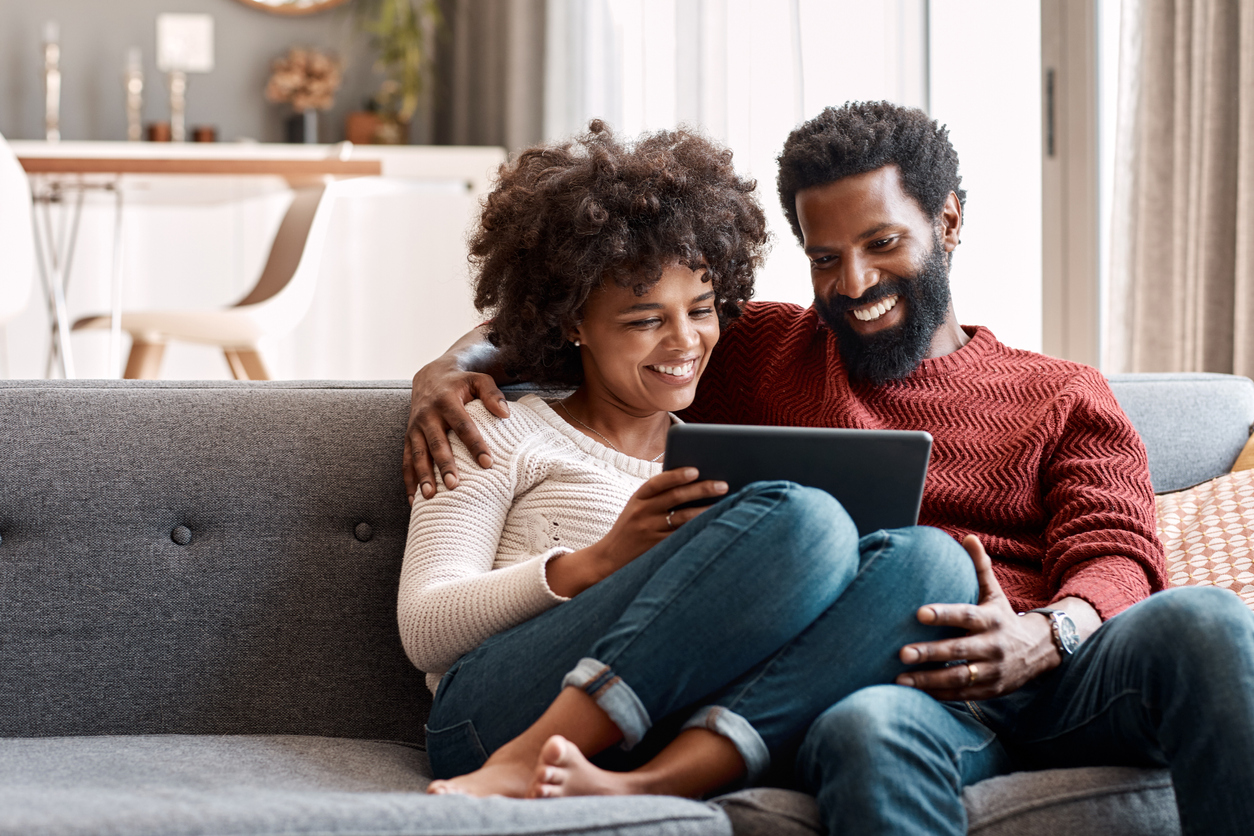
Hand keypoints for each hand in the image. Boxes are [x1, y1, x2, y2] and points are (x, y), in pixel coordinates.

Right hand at [404, 356, 509, 503]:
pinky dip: (409, 481)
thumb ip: (492, 393)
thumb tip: (505, 414)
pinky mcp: (408, 437)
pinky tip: (413, 500)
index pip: (463, 425)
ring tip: (430, 496)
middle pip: (436, 443)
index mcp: (446, 401)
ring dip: (423, 476)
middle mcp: (427, 415)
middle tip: (454, 485)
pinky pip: (406, 461)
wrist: (430, 376)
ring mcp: (415, 428)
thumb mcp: (479, 379)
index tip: (487, 463)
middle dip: (444, 464)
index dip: (475, 444)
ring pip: (418, 454)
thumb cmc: (461, 382)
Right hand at [545, 468, 728, 596]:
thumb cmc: (632, 528)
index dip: (676, 476)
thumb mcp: (638, 507)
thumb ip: (659, 496)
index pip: (657, 482)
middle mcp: (642, 513)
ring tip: (725, 504)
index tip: (695, 470)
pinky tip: (714, 524)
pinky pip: (682, 536)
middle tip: (723, 485)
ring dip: (705, 510)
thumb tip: (697, 483)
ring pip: (682, 518)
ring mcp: (650, 531)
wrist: (610, 557)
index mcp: (638, 498)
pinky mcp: (657, 548)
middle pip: (675, 498)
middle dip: (701, 490)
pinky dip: (698, 529)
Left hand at [894, 535, 1059, 699]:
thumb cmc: (1004, 618)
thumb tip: (967, 537)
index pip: (965, 616)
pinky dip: (940, 695)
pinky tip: (915, 693)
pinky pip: (962, 694)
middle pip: (959, 650)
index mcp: (991, 620)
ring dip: (929, 680)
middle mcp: (993, 646)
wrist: (1041, 651)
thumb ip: (980, 568)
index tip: (919, 613)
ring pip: (959, 678)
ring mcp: (992, 671)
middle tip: (902, 652)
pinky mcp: (990, 690)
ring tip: (900, 679)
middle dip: (930, 652)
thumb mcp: (995, 593)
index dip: (943, 614)